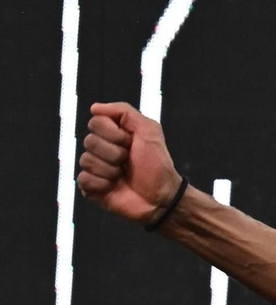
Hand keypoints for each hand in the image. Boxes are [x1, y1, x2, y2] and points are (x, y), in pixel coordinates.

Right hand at [78, 102, 183, 225]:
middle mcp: (100, 149)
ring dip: (110, 170)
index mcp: (112, 134)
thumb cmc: (157, 164)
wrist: (161, 196)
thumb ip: (125, 112)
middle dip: (115, 153)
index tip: (130, 143)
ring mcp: (94, 168)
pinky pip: (84, 179)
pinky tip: (114, 186)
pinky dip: (102, 184)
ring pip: (86, 160)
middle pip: (89, 141)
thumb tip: (95, 108)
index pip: (95, 123)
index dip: (115, 134)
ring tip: (123, 175)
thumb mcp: (149, 131)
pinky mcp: (90, 187)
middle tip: (128, 161)